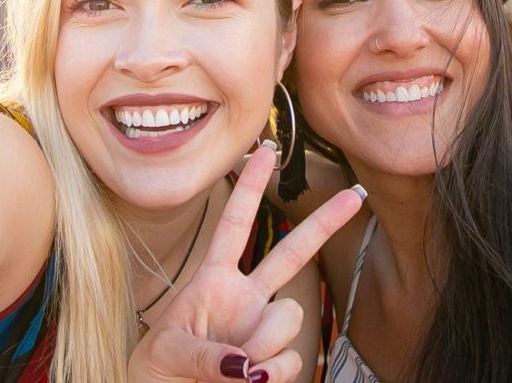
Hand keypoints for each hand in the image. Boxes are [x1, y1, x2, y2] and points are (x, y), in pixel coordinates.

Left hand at [129, 144, 364, 382]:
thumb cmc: (157, 371)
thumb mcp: (166, 353)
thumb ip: (205, 355)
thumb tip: (248, 367)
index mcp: (212, 280)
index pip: (234, 226)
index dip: (249, 189)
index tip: (265, 151)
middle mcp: (245, 299)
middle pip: (291, 254)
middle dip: (323, 225)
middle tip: (355, 196)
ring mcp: (264, 329)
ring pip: (290, 315)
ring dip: (263, 342)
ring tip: (234, 368)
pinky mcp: (277, 363)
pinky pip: (293, 360)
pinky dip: (272, 374)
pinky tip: (250, 381)